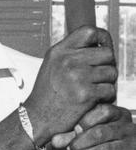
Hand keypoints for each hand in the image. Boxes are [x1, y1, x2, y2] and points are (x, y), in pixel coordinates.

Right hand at [23, 26, 116, 141]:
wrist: (37, 118)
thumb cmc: (46, 94)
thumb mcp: (52, 65)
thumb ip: (71, 53)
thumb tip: (97, 45)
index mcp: (59, 51)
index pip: (89, 31)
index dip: (103, 38)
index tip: (104, 47)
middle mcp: (67, 61)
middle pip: (107, 54)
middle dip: (107, 66)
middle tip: (98, 76)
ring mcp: (76, 77)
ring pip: (111, 72)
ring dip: (107, 83)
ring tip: (92, 89)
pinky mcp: (85, 94)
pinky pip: (110, 90)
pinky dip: (105, 97)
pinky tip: (92, 100)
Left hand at [52, 104, 135, 149]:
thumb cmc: (103, 139)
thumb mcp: (90, 131)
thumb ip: (72, 134)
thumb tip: (54, 141)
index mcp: (117, 114)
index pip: (103, 111)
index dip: (85, 121)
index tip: (74, 130)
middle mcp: (127, 128)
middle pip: (100, 133)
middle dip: (80, 142)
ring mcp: (131, 146)